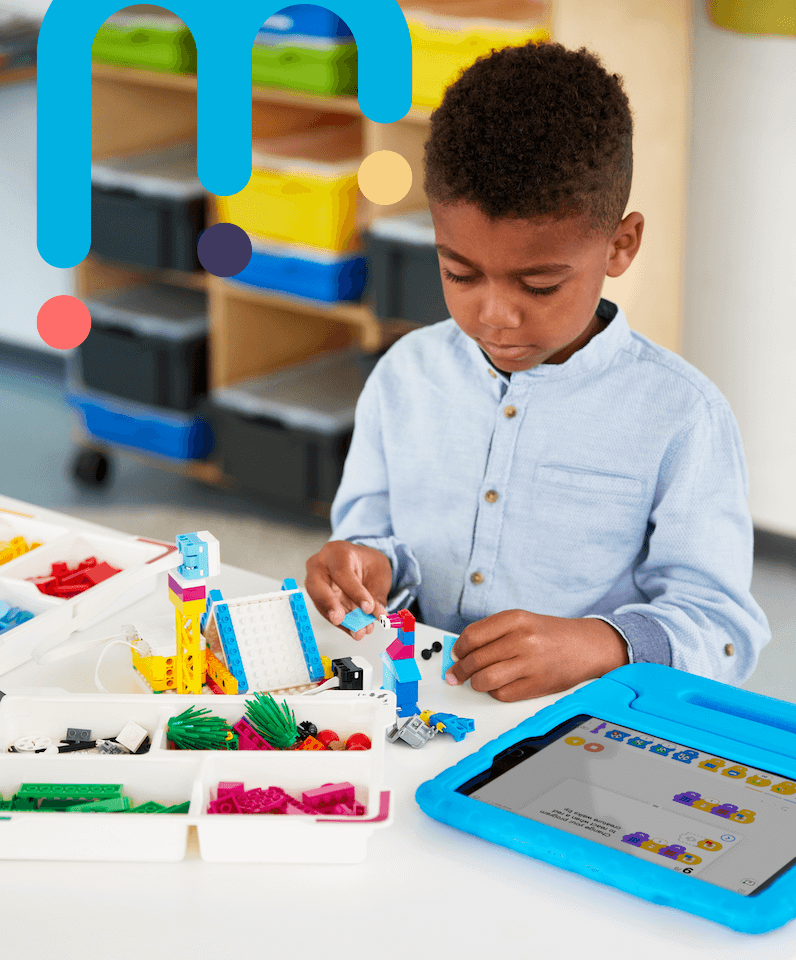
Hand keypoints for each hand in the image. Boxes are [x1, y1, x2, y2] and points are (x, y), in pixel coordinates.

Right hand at [305, 541, 391, 638]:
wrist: (359, 564)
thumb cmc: (366, 562)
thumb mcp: (379, 571)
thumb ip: (377, 593)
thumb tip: (377, 615)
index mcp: (336, 552)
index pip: (342, 573)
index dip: (355, 592)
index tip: (368, 607)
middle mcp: (320, 567)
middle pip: (317, 586)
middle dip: (330, 605)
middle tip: (340, 619)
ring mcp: (315, 584)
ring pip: (320, 603)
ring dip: (340, 620)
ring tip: (359, 631)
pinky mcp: (318, 600)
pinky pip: (327, 614)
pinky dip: (342, 624)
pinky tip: (355, 630)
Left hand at [445, 610, 628, 700]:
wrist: (585, 646)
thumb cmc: (549, 634)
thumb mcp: (521, 621)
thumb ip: (492, 632)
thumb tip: (461, 652)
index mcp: (515, 619)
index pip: (472, 636)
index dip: (458, 649)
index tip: (455, 655)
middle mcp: (522, 640)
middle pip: (475, 660)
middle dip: (460, 671)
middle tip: (455, 675)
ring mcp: (530, 664)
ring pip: (485, 680)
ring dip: (475, 683)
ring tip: (476, 681)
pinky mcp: (536, 685)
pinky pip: (502, 694)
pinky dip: (495, 692)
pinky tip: (499, 685)